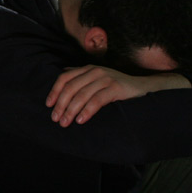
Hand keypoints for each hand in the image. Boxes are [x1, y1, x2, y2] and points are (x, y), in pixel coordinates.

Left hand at [45, 65, 189, 126]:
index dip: (54, 91)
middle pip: (71, 87)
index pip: (64, 78)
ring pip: (82, 94)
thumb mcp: (97, 81)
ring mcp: (105, 78)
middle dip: (61, 104)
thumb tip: (60, 85)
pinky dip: (87, 111)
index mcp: (87, 69)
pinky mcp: (116, 87)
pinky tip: (81, 120)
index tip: (48, 105)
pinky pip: (97, 100)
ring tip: (65, 123)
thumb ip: (81, 81)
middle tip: (56, 119)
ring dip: (71, 110)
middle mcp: (94, 71)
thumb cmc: (116, 87)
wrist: (143, 87)